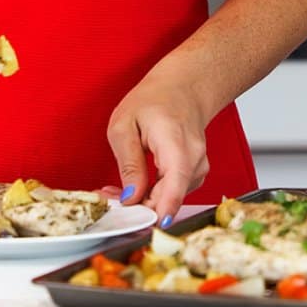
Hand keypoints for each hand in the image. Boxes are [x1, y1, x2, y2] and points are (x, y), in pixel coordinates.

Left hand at [107, 64, 210, 224]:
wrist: (183, 87)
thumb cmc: (155, 99)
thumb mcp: (125, 125)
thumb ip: (129, 164)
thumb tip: (131, 198)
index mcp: (176, 148)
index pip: (171, 195)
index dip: (149, 215)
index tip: (126, 220)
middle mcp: (194, 163)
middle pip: (167, 203)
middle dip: (136, 206)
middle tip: (108, 196)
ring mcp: (199, 170)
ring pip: (169, 200)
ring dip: (143, 200)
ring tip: (119, 187)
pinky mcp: (195, 174)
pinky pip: (173, 193)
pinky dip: (154, 193)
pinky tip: (139, 184)